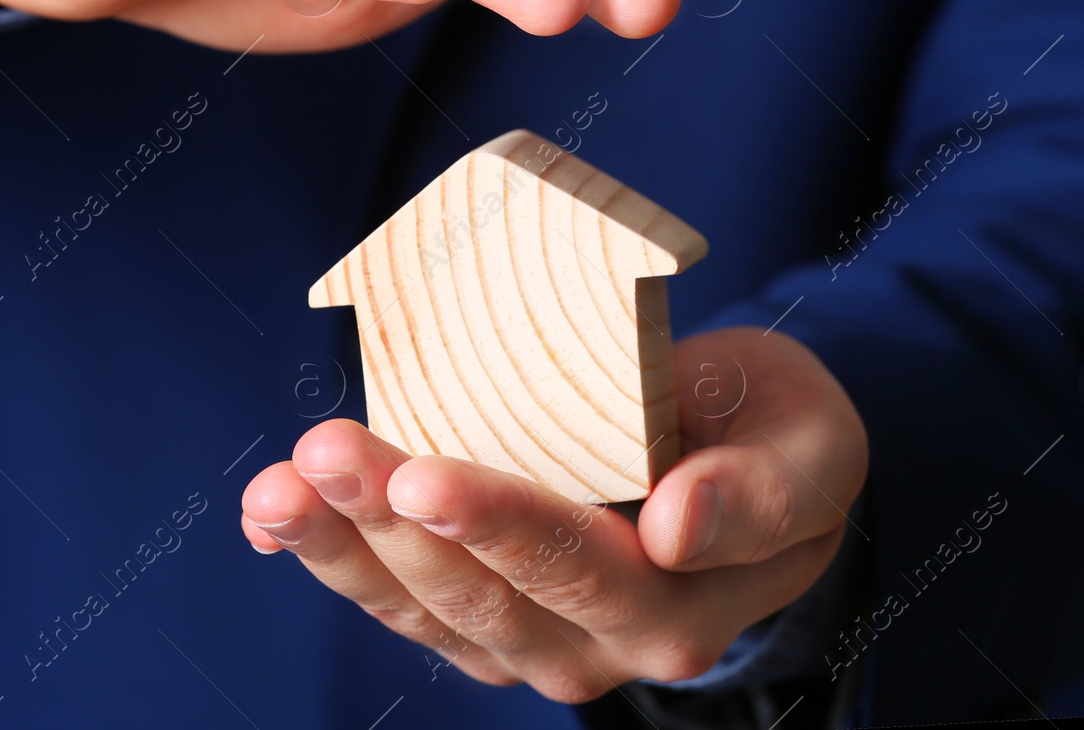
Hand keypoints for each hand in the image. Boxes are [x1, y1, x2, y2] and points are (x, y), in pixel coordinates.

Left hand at [240, 327, 868, 702]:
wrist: (752, 463)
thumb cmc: (778, 437)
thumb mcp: (808, 452)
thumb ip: (758, 497)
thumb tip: (674, 525)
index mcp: (680, 608)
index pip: (577, 569)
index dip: (497, 524)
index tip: (423, 473)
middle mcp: (602, 646)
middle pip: (480, 593)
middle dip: (391, 523)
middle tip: (323, 451)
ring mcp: (537, 641)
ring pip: (426, 608)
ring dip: (342, 549)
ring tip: (275, 491)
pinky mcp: (491, 619)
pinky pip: (408, 602)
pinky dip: (338, 562)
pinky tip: (278, 519)